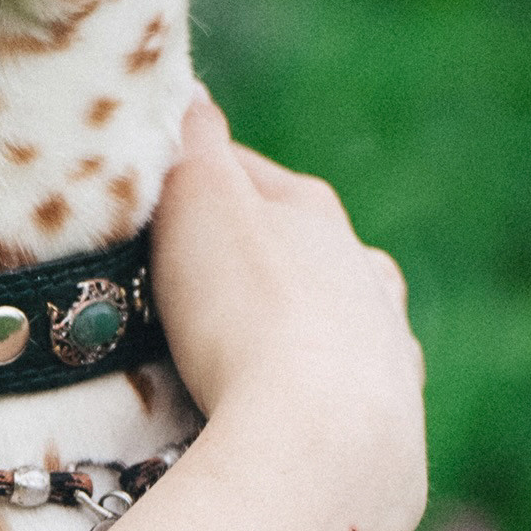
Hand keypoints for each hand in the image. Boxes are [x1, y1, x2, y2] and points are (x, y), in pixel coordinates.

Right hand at [152, 92, 426, 530]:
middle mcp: (358, 266)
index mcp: (310, 209)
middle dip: (240, 255)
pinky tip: (280, 402)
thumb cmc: (247, 311)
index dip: (187, 179)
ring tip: (229, 349)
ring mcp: (380, 340)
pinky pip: (340, 385)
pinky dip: (309, 385)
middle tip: (174, 280)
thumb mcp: (201, 200)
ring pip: (327, 312)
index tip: (144, 200)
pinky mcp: (386, 412)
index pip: (238, 172)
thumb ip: (193, 140)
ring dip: (284, 320)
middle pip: (290, 244)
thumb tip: (187, 92)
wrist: (320, 438)